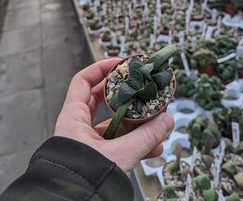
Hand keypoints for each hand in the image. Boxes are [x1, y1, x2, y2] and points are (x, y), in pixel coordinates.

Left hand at [54, 59, 173, 174]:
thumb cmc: (84, 179)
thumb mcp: (119, 155)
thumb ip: (146, 137)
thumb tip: (168, 120)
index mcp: (73, 118)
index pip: (83, 81)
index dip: (101, 68)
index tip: (122, 63)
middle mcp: (79, 126)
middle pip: (103, 99)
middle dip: (126, 95)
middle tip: (143, 88)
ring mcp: (90, 141)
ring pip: (115, 123)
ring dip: (137, 122)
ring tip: (156, 121)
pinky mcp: (100, 154)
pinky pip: (119, 142)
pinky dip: (135, 142)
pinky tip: (154, 147)